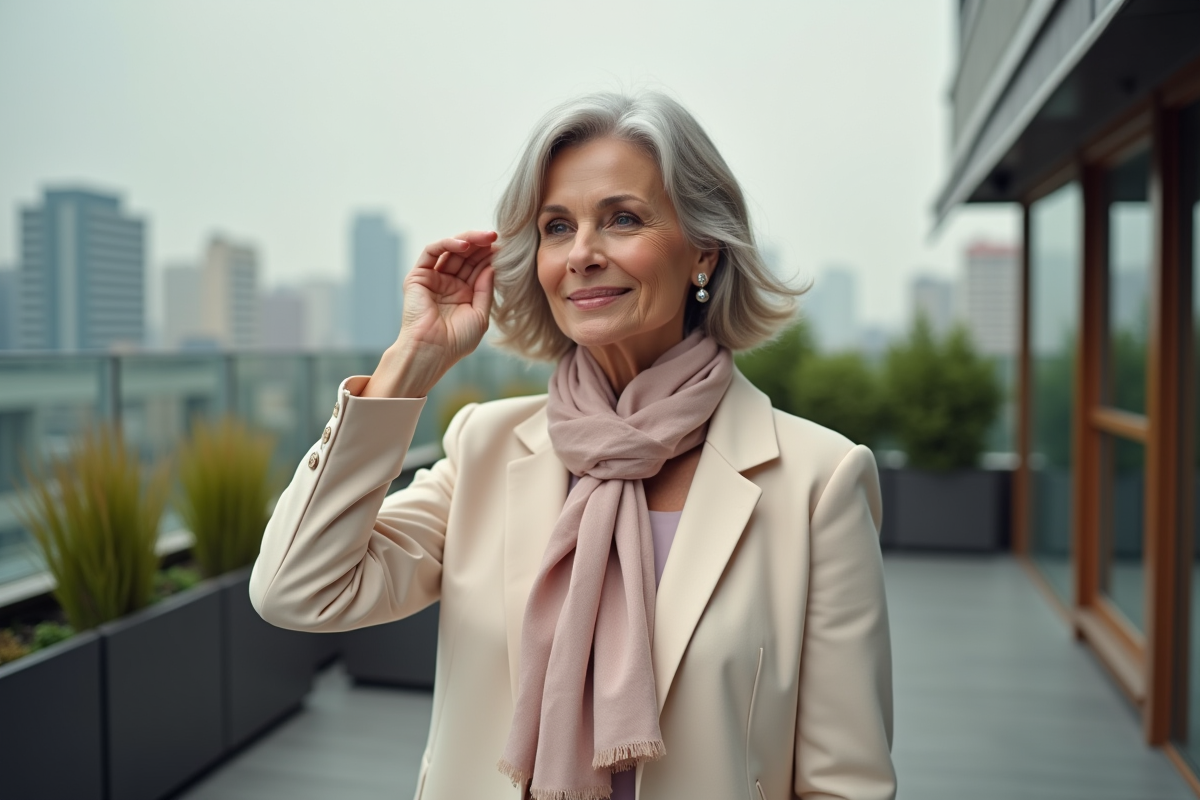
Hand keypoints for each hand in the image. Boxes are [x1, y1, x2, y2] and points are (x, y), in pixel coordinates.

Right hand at [363, 230, 496, 397]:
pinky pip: (432, 252)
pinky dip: (448, 244)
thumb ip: (485, 289)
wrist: (432, 352)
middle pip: (465, 256)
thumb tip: (492, 266)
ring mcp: (432, 278)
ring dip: (468, 240)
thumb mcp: (480, 314)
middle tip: (496, 237)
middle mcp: (448, 283)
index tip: (506, 248)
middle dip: (481, 245)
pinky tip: (465, 245)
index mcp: (463, 293)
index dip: (490, 256)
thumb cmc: (456, 341)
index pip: (477, 267)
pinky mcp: (418, 276)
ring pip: (450, 250)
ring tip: (485, 238)